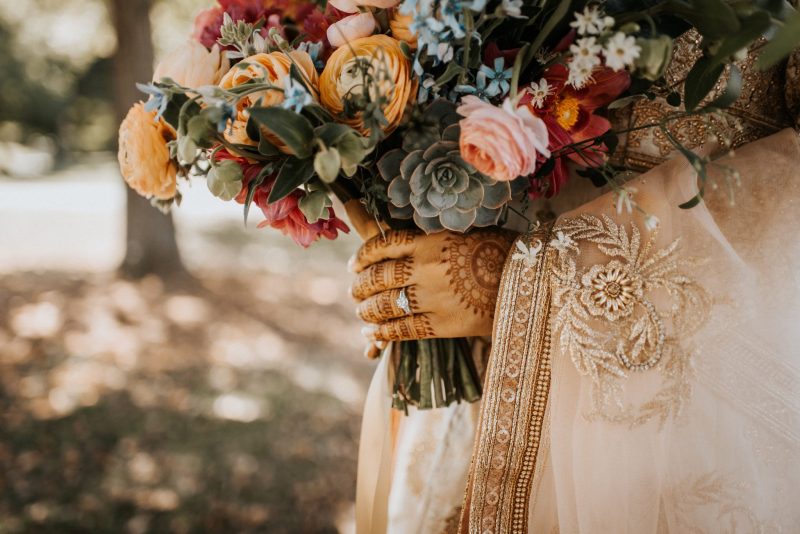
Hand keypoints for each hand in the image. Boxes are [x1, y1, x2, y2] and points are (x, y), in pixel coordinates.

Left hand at [349, 228, 517, 341]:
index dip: (364, 256)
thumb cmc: (502, 253)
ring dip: (367, 310)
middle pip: (378, 277)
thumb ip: (434, 240)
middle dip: (361, 285)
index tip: (355, 264)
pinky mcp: (442, 324)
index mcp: (431, 241)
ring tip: (362, 312)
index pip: (383, 246)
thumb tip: (407, 246)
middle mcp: (426, 268)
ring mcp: (433, 298)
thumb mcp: (466, 234)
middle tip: (355, 290)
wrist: (531, 281)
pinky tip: (372, 332)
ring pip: (384, 305)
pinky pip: (402, 329)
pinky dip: (382, 331)